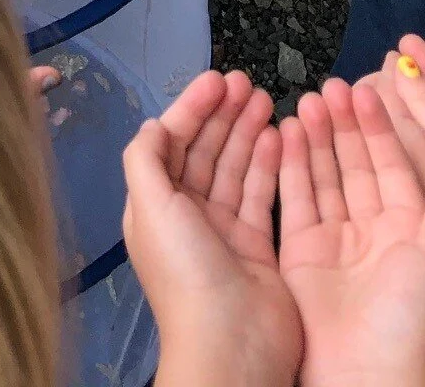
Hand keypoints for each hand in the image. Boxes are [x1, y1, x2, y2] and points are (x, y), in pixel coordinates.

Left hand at [123, 70, 300, 386]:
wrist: (231, 344)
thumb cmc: (185, 271)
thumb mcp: (150, 207)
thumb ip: (145, 158)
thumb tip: (153, 123)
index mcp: (155, 205)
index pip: (173, 142)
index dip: (192, 108)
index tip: (217, 79)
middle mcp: (187, 215)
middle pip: (205, 150)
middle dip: (223, 114)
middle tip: (247, 80)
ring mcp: (224, 231)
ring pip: (235, 167)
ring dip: (247, 131)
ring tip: (266, 97)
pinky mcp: (258, 245)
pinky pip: (261, 193)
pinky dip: (268, 163)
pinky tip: (279, 134)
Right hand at [278, 83, 424, 386]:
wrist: (368, 377)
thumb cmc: (413, 326)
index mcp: (409, 231)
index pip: (393, 165)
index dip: (382, 127)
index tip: (370, 89)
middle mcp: (372, 231)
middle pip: (356, 164)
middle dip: (346, 124)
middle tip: (333, 85)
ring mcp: (336, 241)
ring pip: (325, 175)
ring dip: (317, 137)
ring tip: (307, 99)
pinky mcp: (302, 252)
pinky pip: (295, 198)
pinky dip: (289, 166)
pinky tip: (284, 134)